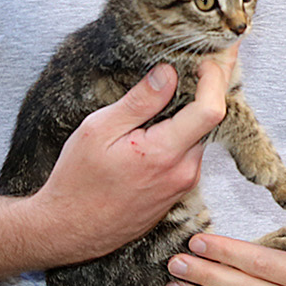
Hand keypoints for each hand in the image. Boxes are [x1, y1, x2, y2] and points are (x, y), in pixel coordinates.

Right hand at [27, 52, 234, 262]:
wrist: (68, 230)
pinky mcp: (177, 191)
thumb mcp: (98, 130)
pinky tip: (168, 116)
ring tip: (181, 83)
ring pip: (200, 136)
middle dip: (209, 88)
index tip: (211, 55)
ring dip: (194, 110)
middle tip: (204, 57)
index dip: (217, 77)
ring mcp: (182, 184)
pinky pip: (190, 153)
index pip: (211, 110)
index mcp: (164, 154)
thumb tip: (169, 73)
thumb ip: (139, 102)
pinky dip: (185, 131)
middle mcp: (183, 172)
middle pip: (211, 120)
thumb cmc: (76, 182)